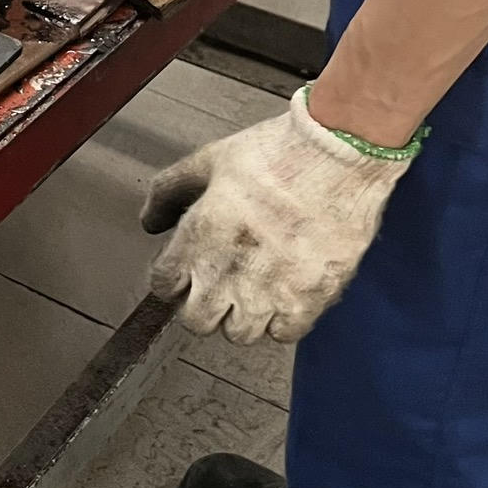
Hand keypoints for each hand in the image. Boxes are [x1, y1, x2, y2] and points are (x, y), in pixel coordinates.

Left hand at [141, 89, 415, 343]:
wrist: (337, 154)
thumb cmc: (275, 152)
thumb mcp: (210, 160)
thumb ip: (169, 191)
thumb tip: (150, 221)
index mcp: (197, 238)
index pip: (163, 286)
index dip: (173, 279)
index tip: (187, 272)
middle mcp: (226, 273)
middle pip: (197, 322)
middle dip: (204, 305)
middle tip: (220, 285)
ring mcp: (268, 291)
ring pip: (240, 334)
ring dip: (243, 316)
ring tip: (255, 291)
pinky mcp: (309, 299)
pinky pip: (284, 333)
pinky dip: (283, 320)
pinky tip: (287, 295)